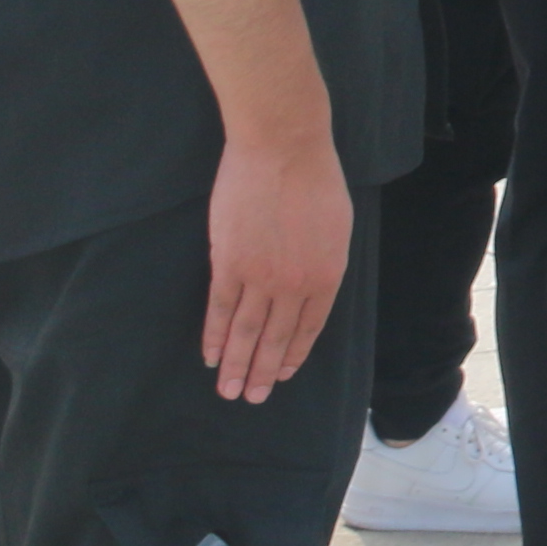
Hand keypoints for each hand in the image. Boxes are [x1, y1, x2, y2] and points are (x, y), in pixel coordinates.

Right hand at [196, 130, 351, 402]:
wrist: (284, 146)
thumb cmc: (316, 178)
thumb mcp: (337, 226)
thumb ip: (324, 262)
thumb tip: (311, 289)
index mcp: (327, 274)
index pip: (309, 328)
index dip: (293, 355)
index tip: (281, 375)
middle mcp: (295, 284)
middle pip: (276, 338)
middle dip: (261, 372)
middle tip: (250, 399)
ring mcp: (260, 276)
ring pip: (246, 332)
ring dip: (235, 365)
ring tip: (228, 391)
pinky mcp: (228, 263)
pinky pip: (219, 309)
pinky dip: (214, 335)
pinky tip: (209, 355)